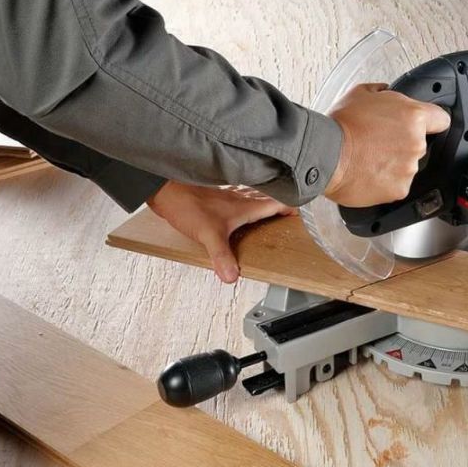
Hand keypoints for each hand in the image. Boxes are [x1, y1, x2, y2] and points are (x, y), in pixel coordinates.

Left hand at [147, 181, 294, 282]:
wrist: (164, 189)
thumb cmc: (186, 205)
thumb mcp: (208, 235)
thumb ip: (222, 256)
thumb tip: (232, 276)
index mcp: (245, 205)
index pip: (276, 202)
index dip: (291, 206)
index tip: (303, 213)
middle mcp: (239, 197)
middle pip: (267, 198)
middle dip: (281, 204)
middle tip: (292, 213)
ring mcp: (227, 195)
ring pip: (253, 196)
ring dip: (264, 201)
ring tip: (271, 209)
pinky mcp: (214, 196)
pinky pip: (238, 197)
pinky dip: (245, 202)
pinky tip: (238, 209)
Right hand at [325, 83, 450, 206]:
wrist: (325, 154)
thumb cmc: (341, 124)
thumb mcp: (361, 93)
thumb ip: (383, 92)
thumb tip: (386, 92)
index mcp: (414, 117)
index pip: (441, 119)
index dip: (432, 121)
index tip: (425, 126)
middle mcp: (416, 143)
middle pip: (420, 144)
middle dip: (404, 143)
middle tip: (380, 142)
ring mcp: (409, 169)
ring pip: (408, 166)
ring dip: (395, 163)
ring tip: (370, 159)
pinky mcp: (399, 189)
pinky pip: (398, 184)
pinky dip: (386, 181)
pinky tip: (369, 173)